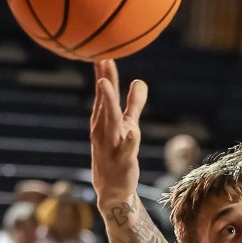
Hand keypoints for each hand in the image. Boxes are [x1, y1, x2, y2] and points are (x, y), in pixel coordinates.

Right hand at [89, 59, 147, 207]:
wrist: (112, 189)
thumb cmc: (118, 153)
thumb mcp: (128, 126)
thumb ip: (134, 104)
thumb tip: (139, 81)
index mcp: (104, 120)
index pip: (104, 94)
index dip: (104, 74)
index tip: (102, 52)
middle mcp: (104, 130)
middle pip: (104, 102)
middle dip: (103, 81)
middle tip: (102, 59)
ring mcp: (112, 145)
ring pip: (110, 122)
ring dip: (108, 104)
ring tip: (106, 86)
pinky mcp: (123, 161)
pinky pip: (126, 150)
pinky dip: (128, 141)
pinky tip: (132, 132)